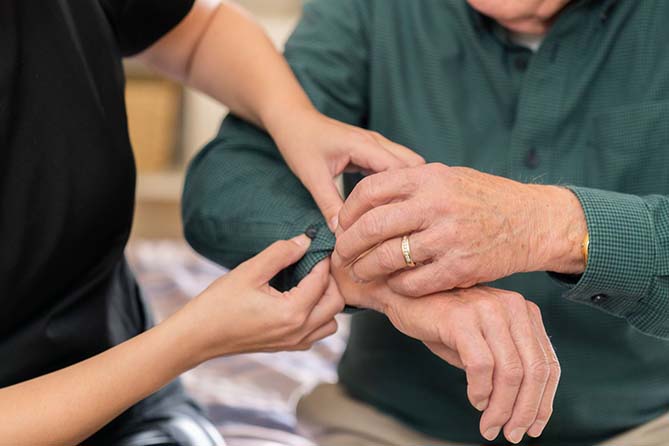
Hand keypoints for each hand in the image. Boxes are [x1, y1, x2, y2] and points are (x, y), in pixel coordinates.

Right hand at [178, 235, 343, 361]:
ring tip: (308, 282)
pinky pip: (316, 332)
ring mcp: (294, 343)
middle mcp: (299, 331)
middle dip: (330, 280)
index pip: (322, 280)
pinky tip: (298, 299)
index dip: (322, 259)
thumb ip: (281, 253)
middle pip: (336, 303)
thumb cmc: (219, 303)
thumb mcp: (249, 271)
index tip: (317, 244)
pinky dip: (317, 316)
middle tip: (314, 262)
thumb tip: (306, 240)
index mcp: (292, 312)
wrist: (197, 336)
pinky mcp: (287, 347)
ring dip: (326, 301)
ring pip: (331, 322)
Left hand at [268, 107, 424, 229]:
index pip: (398, 170)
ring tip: (400, 214)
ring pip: (407, 165)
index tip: (401, 219)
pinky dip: (395, 185)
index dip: (403, 194)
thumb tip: (341, 233)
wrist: (293, 121)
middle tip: (404, 219)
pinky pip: (394, 168)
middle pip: (413, 165)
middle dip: (412, 191)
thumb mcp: (312, 177)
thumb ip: (328, 204)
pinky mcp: (373, 151)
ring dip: (405, 187)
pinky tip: (389, 205)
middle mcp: (376, 142)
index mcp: (364, 145)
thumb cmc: (299, 143)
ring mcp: (377, 145)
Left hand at [335, 163, 586, 295]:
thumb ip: (410, 185)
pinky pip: (413, 283)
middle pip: (372, 227)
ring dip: (367, 269)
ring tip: (360, 273)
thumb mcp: (447, 177)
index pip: (370, 190)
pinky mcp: (460, 267)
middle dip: (348, 245)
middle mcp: (436, 204)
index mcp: (428, 177)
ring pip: (389, 258)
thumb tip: (364, 203)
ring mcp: (448, 237)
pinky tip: (394, 285)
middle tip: (340, 256)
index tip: (342, 225)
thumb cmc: (483, 198)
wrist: (532, 220)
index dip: (348, 211)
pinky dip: (397, 287)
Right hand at [384, 287, 559, 443]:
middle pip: (534, 370)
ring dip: (501, 408)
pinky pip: (481, 365)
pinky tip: (475, 401)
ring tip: (490, 426)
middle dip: (525, 410)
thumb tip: (523, 409)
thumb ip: (505, 364)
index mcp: (523, 312)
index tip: (534, 427)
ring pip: (510, 372)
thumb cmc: (441, 320)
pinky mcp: (461, 318)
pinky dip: (480, 390)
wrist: (401, 294)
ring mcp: (488, 309)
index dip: (544, 402)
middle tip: (511, 434)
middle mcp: (512, 306)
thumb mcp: (482, 341)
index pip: (547, 363)